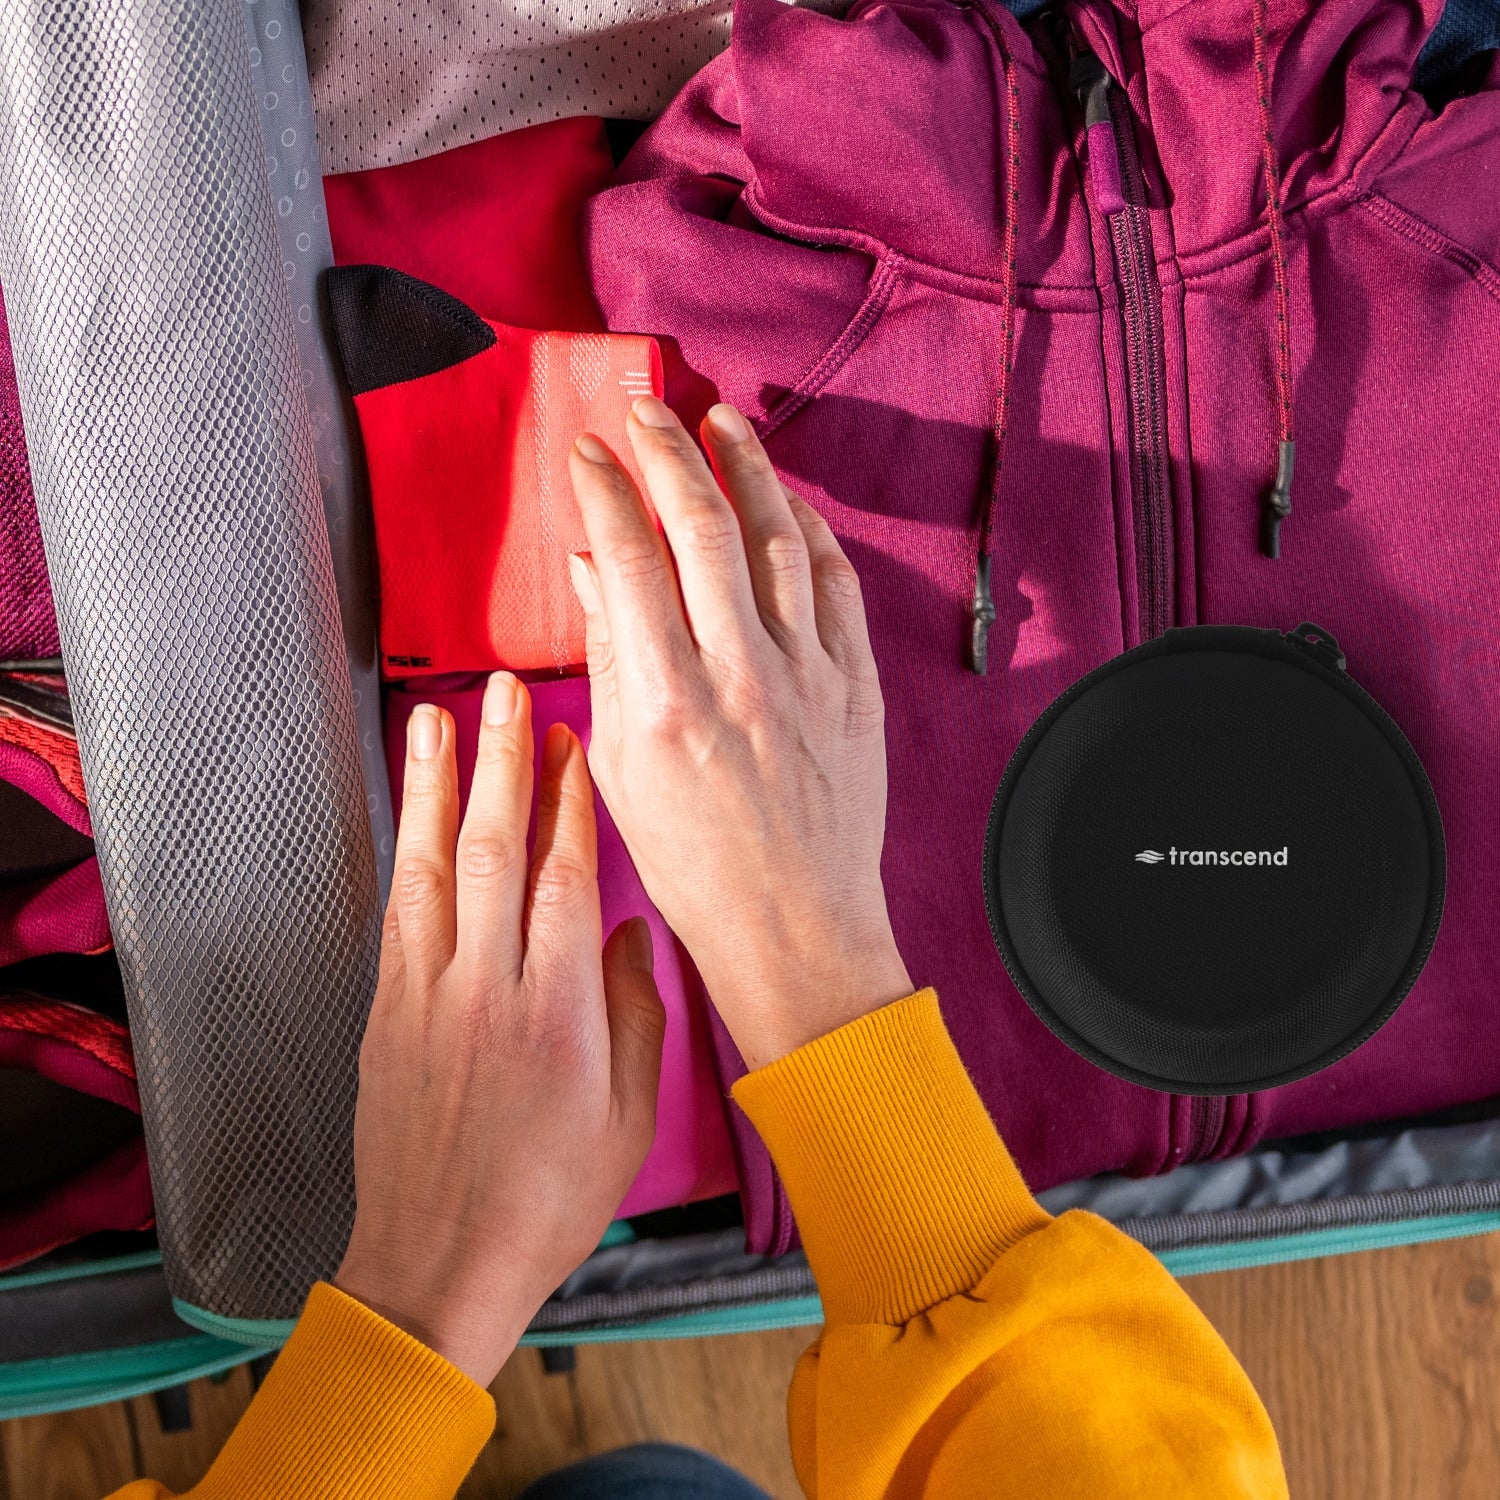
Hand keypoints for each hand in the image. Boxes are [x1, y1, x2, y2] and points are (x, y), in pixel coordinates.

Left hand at [335, 678, 664, 1385]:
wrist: (439, 1266)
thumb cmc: (545, 1202)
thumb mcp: (627, 1119)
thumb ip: (636, 1016)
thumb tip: (635, 933)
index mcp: (556, 1014)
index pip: (563, 878)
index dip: (569, 802)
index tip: (572, 742)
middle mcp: (485, 989)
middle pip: (491, 850)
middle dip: (499, 761)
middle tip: (503, 693)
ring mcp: (426, 998)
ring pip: (431, 868)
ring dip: (435, 786)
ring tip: (436, 719)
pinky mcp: (387, 1015)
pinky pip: (398, 912)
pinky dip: (405, 851)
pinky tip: (410, 813)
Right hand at [566, 396, 910, 1071]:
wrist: (795, 925)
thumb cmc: (697, 865)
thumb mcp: (620, 770)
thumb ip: (608, 659)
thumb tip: (593, 569)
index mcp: (665, 702)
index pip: (631, 558)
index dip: (606, 489)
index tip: (589, 451)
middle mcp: (739, 675)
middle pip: (703, 528)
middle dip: (670, 451)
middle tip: (647, 410)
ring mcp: (807, 676)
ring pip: (779, 539)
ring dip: (749, 469)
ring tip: (723, 422)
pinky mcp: (855, 686)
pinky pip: (837, 584)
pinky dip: (812, 531)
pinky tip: (788, 501)